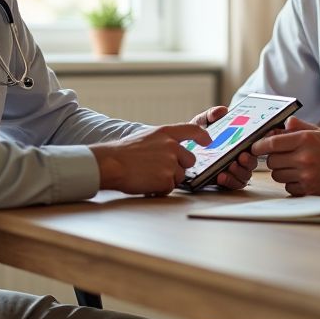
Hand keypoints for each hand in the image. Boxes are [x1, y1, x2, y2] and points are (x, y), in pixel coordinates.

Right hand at [90, 124, 210, 194]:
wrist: (112, 164)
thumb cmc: (124, 152)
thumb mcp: (147, 137)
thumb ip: (164, 142)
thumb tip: (176, 150)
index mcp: (166, 133)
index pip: (192, 130)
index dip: (202, 136)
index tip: (207, 141)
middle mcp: (172, 146)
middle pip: (190, 160)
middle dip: (179, 167)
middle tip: (159, 168)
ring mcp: (171, 163)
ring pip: (180, 176)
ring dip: (167, 179)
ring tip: (148, 175)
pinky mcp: (167, 180)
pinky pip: (170, 188)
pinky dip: (159, 189)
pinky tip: (146, 183)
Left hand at [189, 105, 251, 189]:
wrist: (182, 150)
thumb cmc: (197, 136)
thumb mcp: (202, 123)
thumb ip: (210, 115)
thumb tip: (222, 111)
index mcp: (238, 142)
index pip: (254, 144)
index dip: (258, 144)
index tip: (252, 142)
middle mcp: (239, 156)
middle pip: (252, 161)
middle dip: (249, 160)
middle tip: (242, 156)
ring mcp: (233, 170)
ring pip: (245, 174)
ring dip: (240, 171)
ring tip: (231, 166)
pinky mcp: (225, 181)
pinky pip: (234, 184)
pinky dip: (230, 181)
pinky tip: (221, 176)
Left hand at [251, 116, 319, 195]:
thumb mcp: (317, 132)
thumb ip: (297, 126)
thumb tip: (280, 124)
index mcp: (305, 140)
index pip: (272, 143)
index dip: (259, 145)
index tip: (254, 147)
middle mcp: (304, 157)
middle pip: (271, 161)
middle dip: (273, 159)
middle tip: (282, 156)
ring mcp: (307, 175)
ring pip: (277, 175)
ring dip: (281, 171)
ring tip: (294, 166)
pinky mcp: (309, 190)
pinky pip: (288, 187)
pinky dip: (291, 183)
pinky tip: (301, 177)